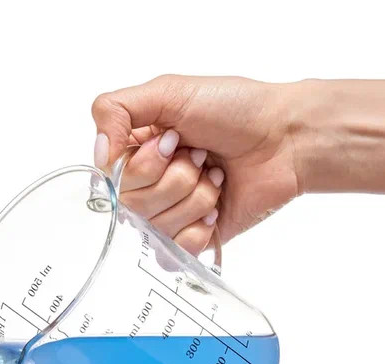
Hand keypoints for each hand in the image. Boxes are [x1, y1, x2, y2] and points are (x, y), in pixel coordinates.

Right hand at [92, 74, 300, 243]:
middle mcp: (149, 185)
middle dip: (176, 178)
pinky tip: (218, 207)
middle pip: (134, 206)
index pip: (114, 178)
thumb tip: (98, 156)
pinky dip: (200, 228)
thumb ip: (117, 110)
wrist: (286, 139)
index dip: (146, 164)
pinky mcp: (192, 241)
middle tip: (201, 156)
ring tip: (215, 177)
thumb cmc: (235, 109)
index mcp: (137, 151)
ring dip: (195, 198)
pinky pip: (175, 251)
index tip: (174, 141)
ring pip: (157, 227)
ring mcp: (170, 215)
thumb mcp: (169, 91)